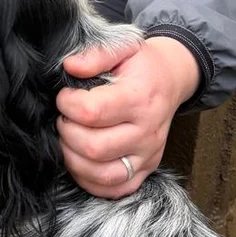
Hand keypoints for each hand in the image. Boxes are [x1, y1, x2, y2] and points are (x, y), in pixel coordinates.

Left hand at [55, 36, 200, 197]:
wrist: (171, 80)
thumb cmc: (142, 65)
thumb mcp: (124, 47)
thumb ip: (96, 54)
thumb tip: (70, 67)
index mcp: (140, 98)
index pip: (92, 112)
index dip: (67, 104)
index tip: (64, 96)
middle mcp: (147, 131)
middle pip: (94, 148)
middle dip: (67, 133)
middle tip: (65, 118)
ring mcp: (148, 155)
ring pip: (102, 174)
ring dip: (74, 160)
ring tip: (70, 139)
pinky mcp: (145, 170)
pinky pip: (115, 189)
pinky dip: (91, 181)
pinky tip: (81, 161)